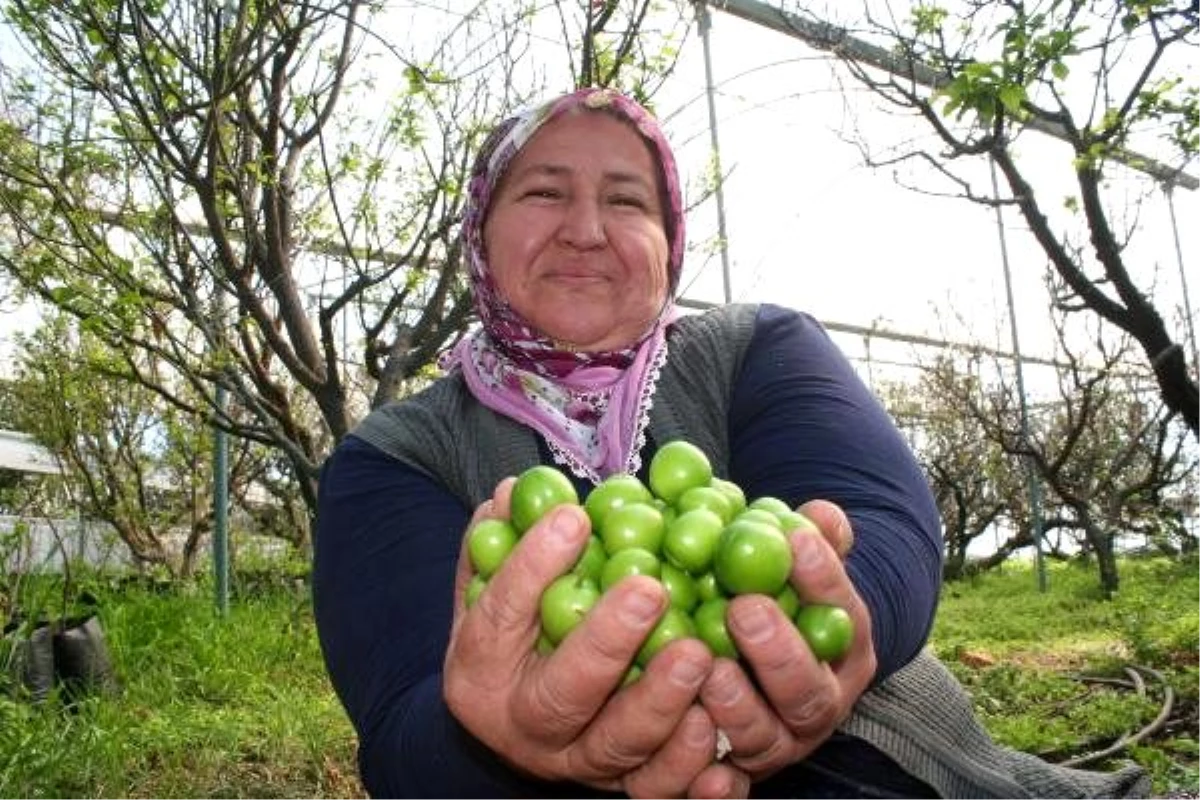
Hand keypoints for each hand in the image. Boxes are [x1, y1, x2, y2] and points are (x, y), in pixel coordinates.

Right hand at [444, 479, 749, 797]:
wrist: (514, 729)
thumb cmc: (509, 639)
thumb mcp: (489, 593)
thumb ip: (499, 546)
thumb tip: (516, 494)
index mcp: (480, 670)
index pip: (500, 617)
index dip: (532, 568)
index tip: (574, 518)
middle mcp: (522, 726)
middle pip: (562, 694)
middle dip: (605, 642)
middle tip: (650, 590)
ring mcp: (574, 763)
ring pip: (617, 747)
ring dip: (660, 702)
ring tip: (698, 653)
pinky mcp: (620, 789)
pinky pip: (656, 789)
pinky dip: (690, 765)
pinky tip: (714, 723)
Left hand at [698, 500, 875, 781]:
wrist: (757, 662)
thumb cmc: (774, 595)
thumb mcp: (797, 565)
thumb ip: (812, 539)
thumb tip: (821, 515)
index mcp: (843, 648)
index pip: (843, 614)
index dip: (824, 579)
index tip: (795, 540)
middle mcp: (818, 702)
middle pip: (808, 691)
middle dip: (780, 652)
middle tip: (743, 608)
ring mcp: (777, 742)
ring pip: (765, 738)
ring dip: (739, 708)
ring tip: (710, 669)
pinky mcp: (734, 769)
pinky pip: (723, 778)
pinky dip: (710, 772)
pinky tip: (688, 735)